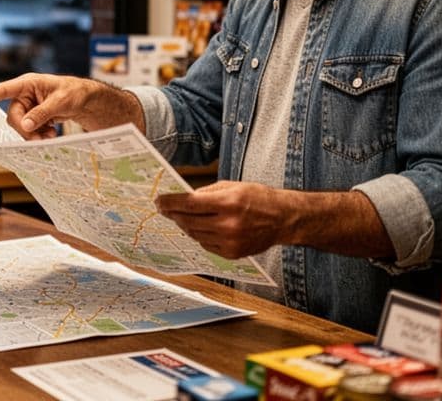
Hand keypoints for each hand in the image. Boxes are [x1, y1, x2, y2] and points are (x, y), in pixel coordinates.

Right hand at [0, 73, 141, 138]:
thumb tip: (26, 126)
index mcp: (28, 84)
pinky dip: (39, 134)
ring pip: (21, 126)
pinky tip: (52, 133)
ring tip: (50, 135)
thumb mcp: (61, 102)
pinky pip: (29, 129)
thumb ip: (42, 113)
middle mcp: (26, 94)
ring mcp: (30, 106)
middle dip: (24, 130)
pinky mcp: (36, 116)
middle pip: (13, 116)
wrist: (89, 101)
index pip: (3, 90)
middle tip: (39, 139)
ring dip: (33, 134)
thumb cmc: (76, 92)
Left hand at [155, 181, 290, 258]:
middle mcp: (228, 225)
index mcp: (228, 203)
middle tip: (165, 209)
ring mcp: (230, 242)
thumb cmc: (258, 198)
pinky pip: (206, 245)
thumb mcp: (232, 186)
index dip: (170, 203)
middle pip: (189, 221)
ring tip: (180, 217)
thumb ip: (207, 193)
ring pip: (195, 235)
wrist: (283, 219)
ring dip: (185, 226)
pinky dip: (200, 236)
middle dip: (174, 215)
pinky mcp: (232, 254)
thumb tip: (184, 198)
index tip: (159, 201)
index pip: (189, 204)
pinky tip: (199, 228)